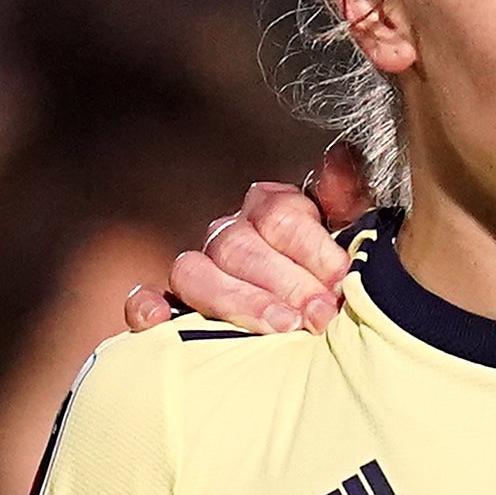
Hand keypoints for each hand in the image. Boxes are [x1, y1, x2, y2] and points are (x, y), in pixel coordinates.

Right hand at [119, 146, 366, 338]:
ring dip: (238, 300)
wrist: (320, 335)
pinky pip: (142, 301)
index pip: (278, 213)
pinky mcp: (168, 312)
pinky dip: (146, 308)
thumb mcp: (353, 240)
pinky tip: (159, 321)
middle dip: (285, 282)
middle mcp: (229, 236)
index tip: (340, 278)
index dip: (310, 246)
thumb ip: (348, 200)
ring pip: (195, 272)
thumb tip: (340, 158)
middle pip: (239, 245)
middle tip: (320, 315)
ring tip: (281, 328)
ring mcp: (196, 273)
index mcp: (270, 212)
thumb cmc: (336, 288)